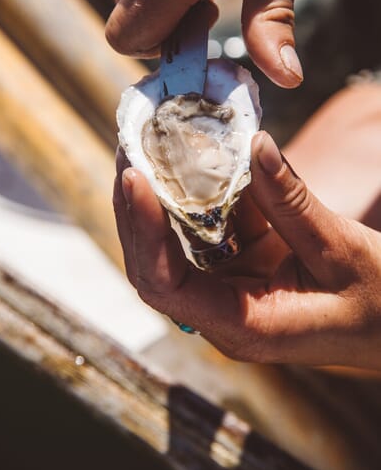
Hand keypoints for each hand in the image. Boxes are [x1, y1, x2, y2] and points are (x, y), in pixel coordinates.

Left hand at [113, 131, 380, 369]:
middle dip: (138, 207)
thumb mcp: (341, 251)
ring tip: (147, 145)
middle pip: (157, 262)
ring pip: (177, 241)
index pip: (167, 286)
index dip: (143, 232)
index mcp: (245, 325)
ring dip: (161, 195)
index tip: (135, 178)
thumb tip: (254, 144)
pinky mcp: (243, 264)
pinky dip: (200, 193)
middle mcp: (224, 310)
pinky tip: (192, 157)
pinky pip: (210, 226)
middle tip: (128, 148)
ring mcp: (231, 287)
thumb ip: (293, 201)